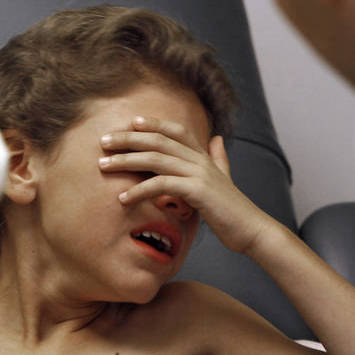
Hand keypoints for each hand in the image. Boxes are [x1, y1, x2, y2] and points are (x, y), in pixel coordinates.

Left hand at [99, 116, 279, 254]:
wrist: (252, 230)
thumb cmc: (233, 211)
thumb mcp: (224, 180)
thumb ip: (219, 159)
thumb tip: (218, 140)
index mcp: (204, 156)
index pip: (175, 130)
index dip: (152, 124)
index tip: (130, 123)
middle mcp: (201, 159)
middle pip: (158, 140)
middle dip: (127, 139)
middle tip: (103, 143)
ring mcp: (199, 173)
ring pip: (155, 158)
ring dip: (125, 161)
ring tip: (103, 166)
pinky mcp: (197, 191)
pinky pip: (161, 184)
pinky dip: (138, 190)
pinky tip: (122, 199)